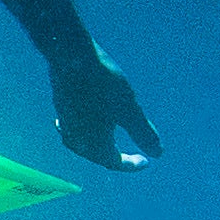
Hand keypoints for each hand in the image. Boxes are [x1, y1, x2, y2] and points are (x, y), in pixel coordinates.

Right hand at [54, 51, 158, 168]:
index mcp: (94, 144)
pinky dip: (88, 132)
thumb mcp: (129, 109)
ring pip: (85, 143)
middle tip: (133, 155)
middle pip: (98, 156)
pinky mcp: (61, 108)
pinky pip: (76, 130)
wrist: (69, 55)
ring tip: (110, 142)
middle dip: (116, 157)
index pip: (115, 162)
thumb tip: (158, 153)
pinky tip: (89, 122)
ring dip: (100, 146)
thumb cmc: (103, 83)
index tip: (146, 161)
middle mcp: (76, 139)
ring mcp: (65, 124)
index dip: (132, 165)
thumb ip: (143, 133)